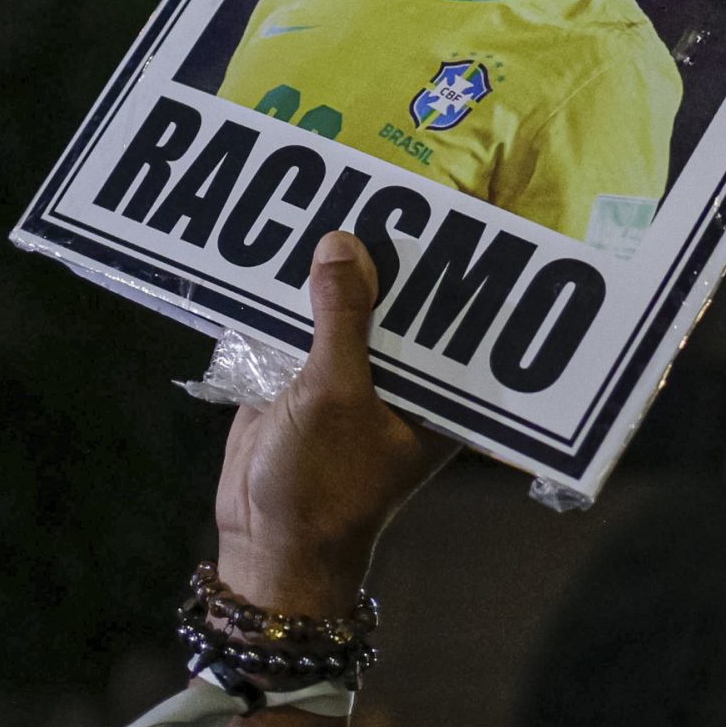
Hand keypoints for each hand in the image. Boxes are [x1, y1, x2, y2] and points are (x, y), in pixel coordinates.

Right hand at [212, 231, 457, 615]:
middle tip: (382, 187)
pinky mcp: (308, 378)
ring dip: (339, 270)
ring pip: (352, 308)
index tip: (452, 208)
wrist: (264, 539)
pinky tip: (286, 243)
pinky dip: (297, 294)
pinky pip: (307, 324)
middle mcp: (409, 378)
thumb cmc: (322, 483)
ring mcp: (357, 376)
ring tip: (333, 195)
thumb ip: (341, 319)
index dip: (457, 264)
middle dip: (389, 254)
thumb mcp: (334, 394)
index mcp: (441, 390)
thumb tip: (343, 242)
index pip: (461, 314)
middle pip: (403, 301)